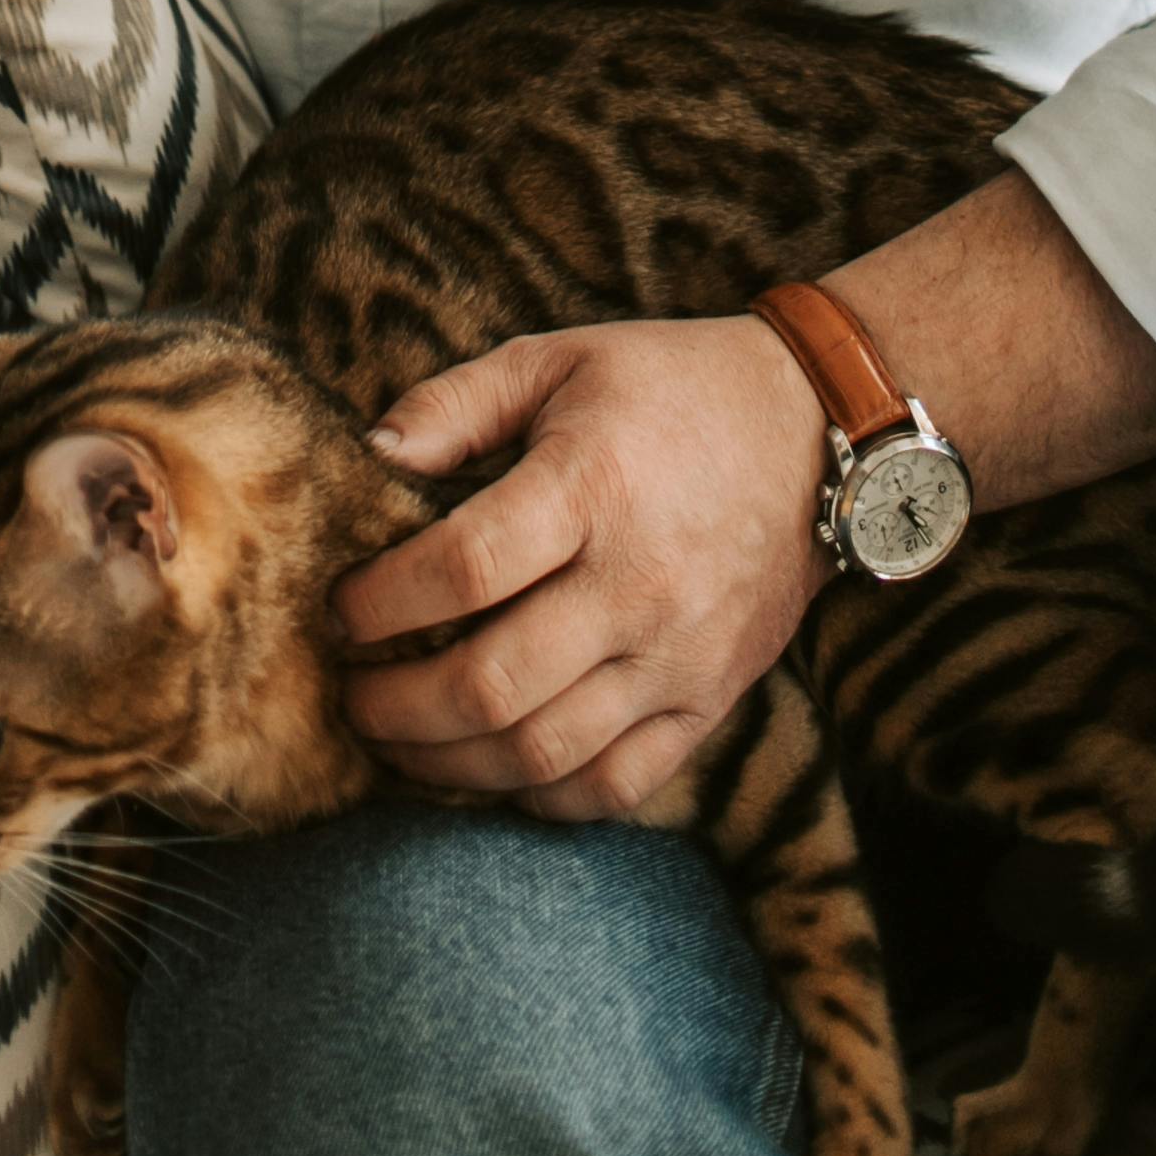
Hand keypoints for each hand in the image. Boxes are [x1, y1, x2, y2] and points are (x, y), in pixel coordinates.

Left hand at [334, 315, 826, 820]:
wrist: (816, 431)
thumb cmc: (668, 387)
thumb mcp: (557, 357)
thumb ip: (456, 404)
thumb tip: (369, 452)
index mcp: (591, 487)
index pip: (464, 570)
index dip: (384, 602)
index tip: (340, 609)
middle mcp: (637, 584)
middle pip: (492, 684)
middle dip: (396, 707)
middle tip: (349, 697)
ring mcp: (679, 656)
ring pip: (544, 752)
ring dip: (451, 765)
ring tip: (397, 743)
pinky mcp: (712, 701)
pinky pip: (616, 786)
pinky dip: (542, 797)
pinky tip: (491, 771)